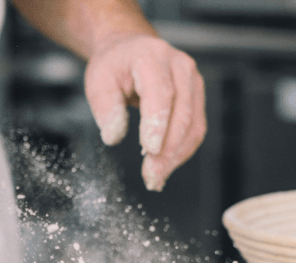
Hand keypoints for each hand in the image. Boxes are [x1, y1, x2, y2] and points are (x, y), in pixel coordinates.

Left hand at [84, 34, 205, 190]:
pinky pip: (196, 128)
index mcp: (151, 56)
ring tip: (156, 178)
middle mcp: (179, 66)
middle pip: (181, 113)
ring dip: (176, 156)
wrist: (130, 50)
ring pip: (193, 125)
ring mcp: (193, 81)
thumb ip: (105, 107)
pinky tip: (165, 167)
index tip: (150, 150)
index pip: (160, 92)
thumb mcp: (98, 81)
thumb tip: (113, 136)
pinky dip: (181, 151)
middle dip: (167, 150)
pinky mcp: (197, 97)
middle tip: (151, 177)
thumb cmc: (114, 66)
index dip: (157, 123)